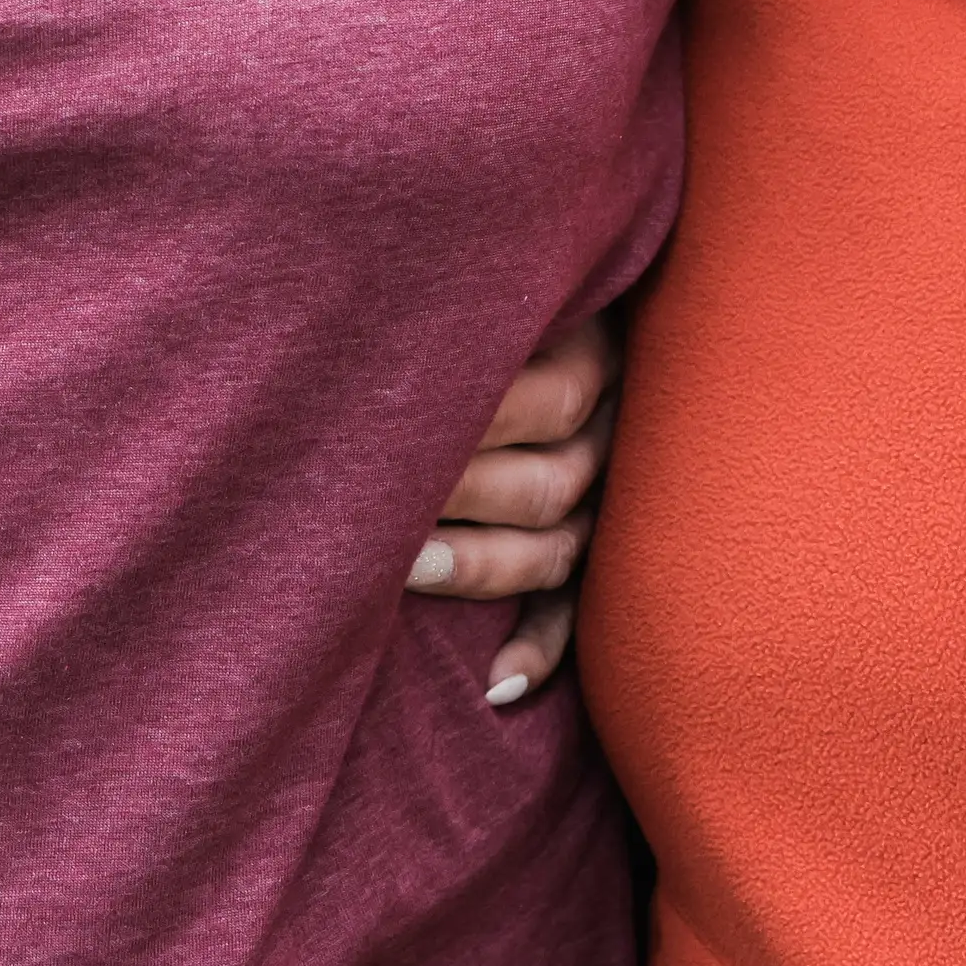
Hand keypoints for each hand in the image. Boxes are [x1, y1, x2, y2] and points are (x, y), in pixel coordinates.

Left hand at [409, 304, 615, 710]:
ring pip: (560, 548)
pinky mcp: (598, 551)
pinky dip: (541, 650)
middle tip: (375, 497)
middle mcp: (611, 429)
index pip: (545, 397)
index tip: (380, 426)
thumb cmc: (483, 290)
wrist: (581, 310)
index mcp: (592, 347)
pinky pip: (579, 610)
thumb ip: (451, 297)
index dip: (464, 418)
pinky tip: (497, 687)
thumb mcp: (494, 278)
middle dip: (459, 492)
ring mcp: (611, 496)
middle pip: (548, 481)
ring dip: (483, 565)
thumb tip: (354, 320)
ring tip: (406, 567)